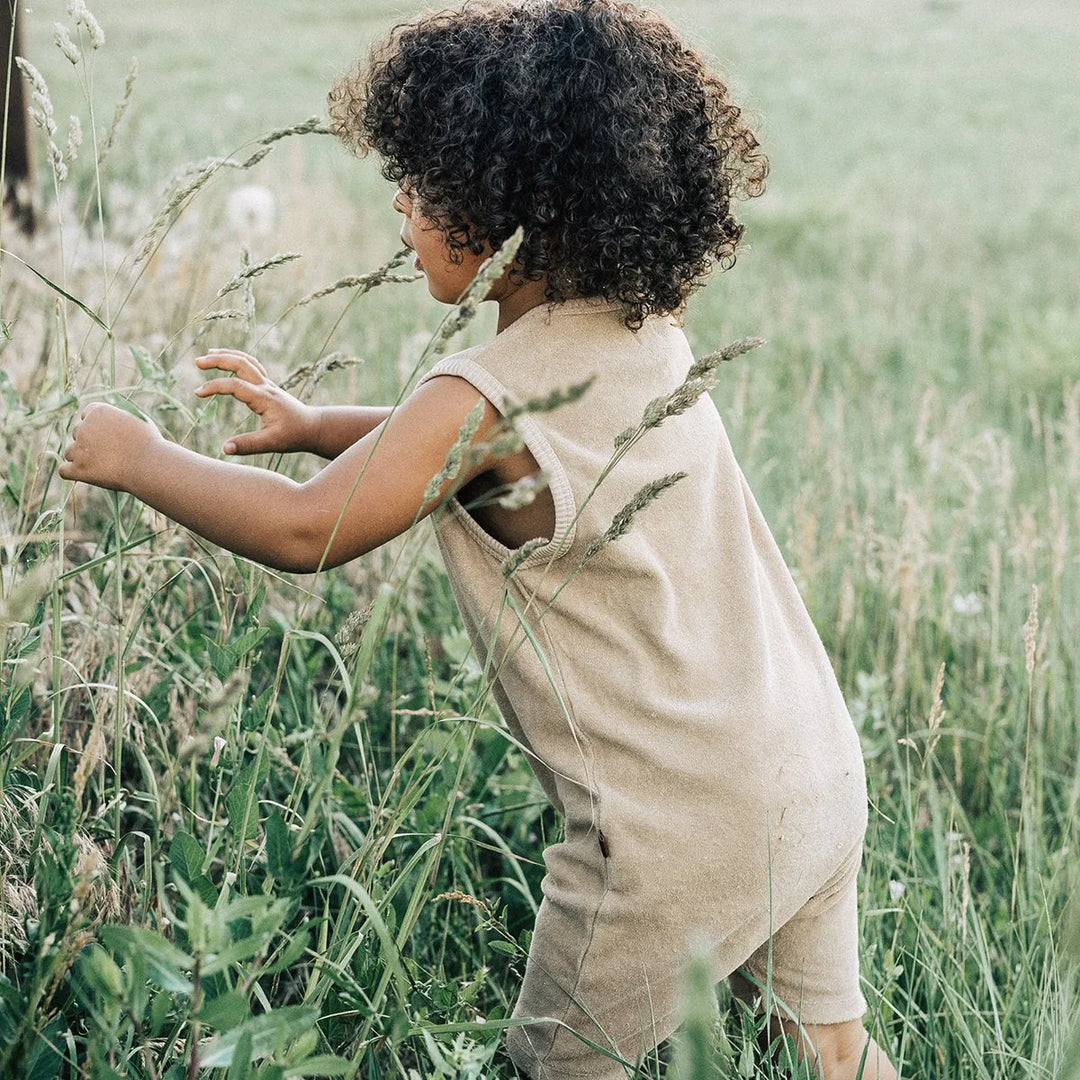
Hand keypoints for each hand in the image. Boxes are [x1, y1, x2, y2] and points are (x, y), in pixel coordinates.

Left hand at [59, 402, 161, 490]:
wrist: (150, 465)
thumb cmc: (149, 443)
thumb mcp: (136, 420)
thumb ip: (117, 417)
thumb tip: (108, 419)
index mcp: (98, 412)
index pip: (86, 415)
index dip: (96, 426)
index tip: (107, 436)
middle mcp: (84, 427)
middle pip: (77, 434)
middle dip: (89, 443)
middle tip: (110, 454)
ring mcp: (79, 449)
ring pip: (70, 452)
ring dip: (82, 458)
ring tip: (105, 466)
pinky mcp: (78, 469)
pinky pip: (64, 470)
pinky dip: (73, 473)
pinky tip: (86, 475)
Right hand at [194, 349, 316, 455]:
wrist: (313, 427)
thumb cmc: (294, 435)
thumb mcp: (272, 443)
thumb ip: (248, 445)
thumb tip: (224, 448)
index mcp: (264, 398)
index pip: (235, 386)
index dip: (215, 386)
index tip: (197, 393)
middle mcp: (266, 387)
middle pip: (241, 364)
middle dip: (219, 360)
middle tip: (197, 362)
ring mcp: (268, 384)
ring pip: (247, 361)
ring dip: (228, 355)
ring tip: (208, 354)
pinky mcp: (269, 386)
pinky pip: (252, 366)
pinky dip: (238, 359)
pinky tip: (228, 360)